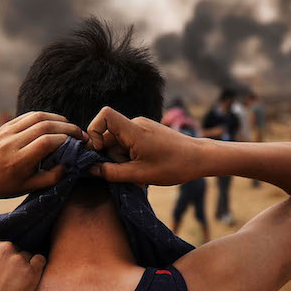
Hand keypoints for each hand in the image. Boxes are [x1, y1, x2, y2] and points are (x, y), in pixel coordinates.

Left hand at [0, 111, 86, 198]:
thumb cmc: (5, 185)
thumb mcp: (30, 188)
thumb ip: (52, 177)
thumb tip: (70, 164)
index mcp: (19, 160)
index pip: (46, 142)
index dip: (65, 139)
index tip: (78, 144)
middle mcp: (13, 143)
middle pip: (44, 126)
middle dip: (67, 127)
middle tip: (80, 133)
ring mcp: (8, 131)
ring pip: (38, 116)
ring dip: (58, 119)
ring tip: (70, 127)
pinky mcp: (6, 125)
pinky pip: (29, 116)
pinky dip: (45, 117)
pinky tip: (54, 123)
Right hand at [0, 236, 45, 290]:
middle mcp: (4, 247)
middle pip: (12, 250)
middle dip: (9, 262)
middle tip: (2, 282)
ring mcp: (19, 260)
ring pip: (26, 256)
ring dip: (22, 267)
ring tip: (12, 286)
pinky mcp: (31, 274)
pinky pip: (40, 261)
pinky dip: (36, 267)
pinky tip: (29, 279)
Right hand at [85, 107, 202, 184]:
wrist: (199, 158)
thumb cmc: (173, 166)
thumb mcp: (140, 174)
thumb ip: (112, 172)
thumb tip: (90, 169)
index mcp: (133, 130)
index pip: (104, 115)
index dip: (94, 131)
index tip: (101, 152)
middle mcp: (135, 123)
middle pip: (108, 136)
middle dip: (112, 156)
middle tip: (127, 173)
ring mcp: (141, 127)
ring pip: (118, 142)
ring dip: (122, 159)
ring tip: (138, 173)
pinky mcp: (146, 133)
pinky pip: (128, 142)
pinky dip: (130, 156)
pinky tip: (143, 168)